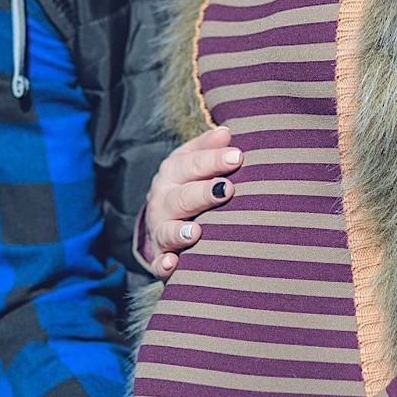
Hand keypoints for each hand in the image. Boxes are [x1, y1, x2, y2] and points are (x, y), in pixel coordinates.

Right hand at [142, 125, 242, 279]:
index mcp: (173, 172)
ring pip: (167, 229)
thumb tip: (227, 131)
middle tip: (227, 189)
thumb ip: (209, 147)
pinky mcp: (160, 256)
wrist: (162, 219)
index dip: (213, 160)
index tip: (237, 157)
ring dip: (179, 231)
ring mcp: (159, 228)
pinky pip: (159, 263)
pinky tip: (173, 264)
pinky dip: (164, 265)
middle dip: (203, 193)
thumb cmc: (189, 184)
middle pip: (182, 196)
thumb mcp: (194, 161)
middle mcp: (163, 199)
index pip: (191, 163)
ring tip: (196, 231)